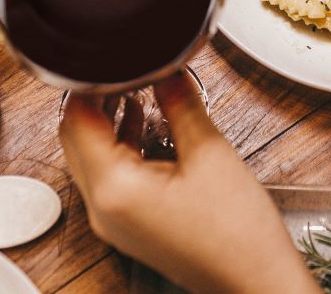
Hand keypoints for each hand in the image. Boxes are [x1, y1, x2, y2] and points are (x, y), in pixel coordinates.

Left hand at [59, 74, 318, 293]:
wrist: (254, 280)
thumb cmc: (237, 230)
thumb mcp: (210, 151)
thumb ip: (179, 103)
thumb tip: (166, 67)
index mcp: (114, 188)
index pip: (76, 120)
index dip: (90, 83)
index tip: (113, 58)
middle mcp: (102, 208)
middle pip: (75, 139)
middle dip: (96, 100)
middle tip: (126, 69)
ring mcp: (113, 221)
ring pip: (90, 157)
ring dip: (107, 122)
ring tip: (137, 89)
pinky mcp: (129, 225)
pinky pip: (108, 177)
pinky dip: (120, 147)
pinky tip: (147, 124)